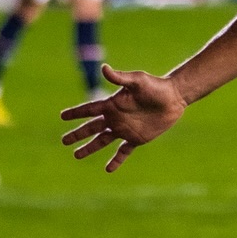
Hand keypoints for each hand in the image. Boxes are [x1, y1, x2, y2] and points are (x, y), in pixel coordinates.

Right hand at [60, 66, 185, 172]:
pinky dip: (116, 160)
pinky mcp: (137, 139)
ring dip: (90, 148)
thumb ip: (120, 78)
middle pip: (91, 128)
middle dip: (77, 134)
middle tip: (63, 141)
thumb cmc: (156, 86)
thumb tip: (103, 68)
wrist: (174, 97)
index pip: (89, 110)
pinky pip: (123, 151)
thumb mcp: (137, 80)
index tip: (62, 116)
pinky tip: (108, 169)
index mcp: (112, 104)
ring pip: (102, 141)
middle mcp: (115, 118)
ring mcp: (125, 129)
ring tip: (76, 155)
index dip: (75, 113)